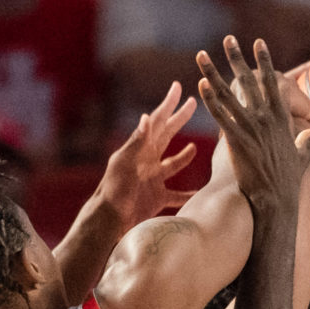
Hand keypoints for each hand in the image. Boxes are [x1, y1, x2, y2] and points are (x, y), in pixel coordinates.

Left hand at [98, 81, 197, 227]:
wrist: (109, 221)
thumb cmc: (114, 191)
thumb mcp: (124, 163)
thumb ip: (136, 142)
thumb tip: (147, 116)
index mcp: (140, 149)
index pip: (157, 121)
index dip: (168, 104)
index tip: (178, 87)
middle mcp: (147, 161)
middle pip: (167, 135)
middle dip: (179, 119)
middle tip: (193, 103)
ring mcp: (153, 180)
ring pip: (173, 164)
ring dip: (184, 156)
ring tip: (194, 148)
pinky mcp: (157, 199)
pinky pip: (178, 195)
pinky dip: (189, 194)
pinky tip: (199, 194)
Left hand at [197, 36, 309, 208]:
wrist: (277, 200)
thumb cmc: (289, 181)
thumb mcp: (302, 157)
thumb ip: (308, 141)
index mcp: (282, 118)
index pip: (273, 82)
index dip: (264, 61)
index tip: (258, 43)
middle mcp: (266, 118)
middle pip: (249, 81)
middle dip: (237, 58)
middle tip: (227, 39)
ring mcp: (251, 129)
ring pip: (229, 94)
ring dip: (213, 73)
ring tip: (201, 56)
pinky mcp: (237, 141)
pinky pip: (220, 116)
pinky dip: (210, 100)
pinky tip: (201, 85)